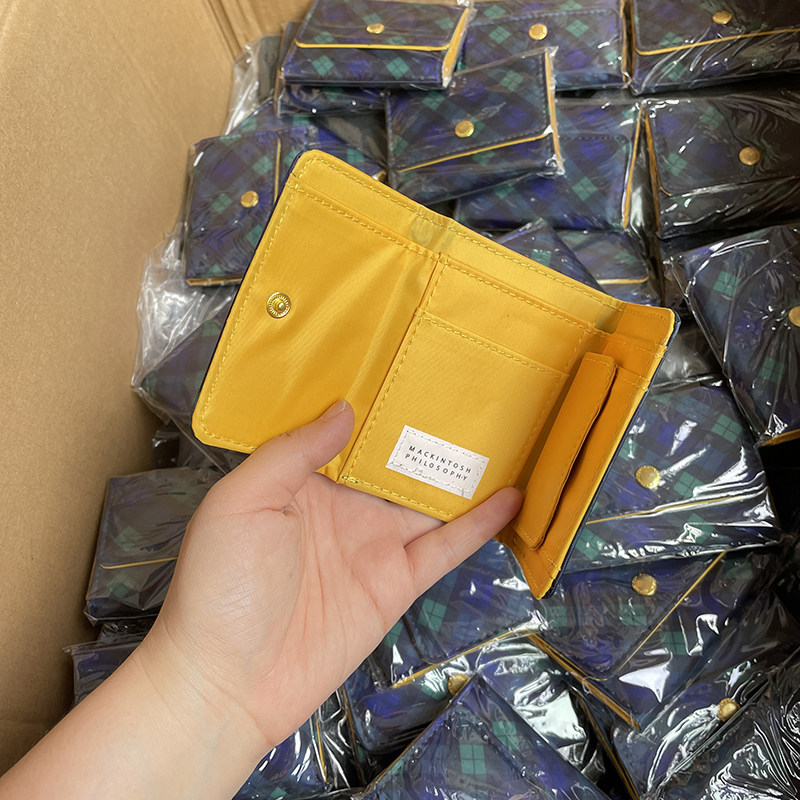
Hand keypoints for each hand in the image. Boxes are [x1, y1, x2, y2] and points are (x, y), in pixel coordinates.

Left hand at [142, 400, 522, 751]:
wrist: (229, 682)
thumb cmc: (221, 585)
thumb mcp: (240, 502)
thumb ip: (291, 453)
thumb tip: (344, 409)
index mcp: (301, 481)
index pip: (347, 432)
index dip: (376, 401)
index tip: (409, 362)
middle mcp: (343, 507)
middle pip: (395, 460)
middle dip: (427, 427)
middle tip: (470, 387)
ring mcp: (374, 544)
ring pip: (427, 497)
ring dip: (462, 470)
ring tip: (505, 431)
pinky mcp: (397, 583)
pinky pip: (445, 547)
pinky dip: (479, 524)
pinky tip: (511, 497)